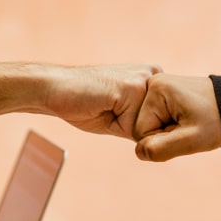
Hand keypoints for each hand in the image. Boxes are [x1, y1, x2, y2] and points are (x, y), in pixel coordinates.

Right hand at [0, 61, 158, 137]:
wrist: (55, 88)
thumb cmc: (85, 104)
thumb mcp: (122, 117)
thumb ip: (144, 126)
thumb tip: (165, 146)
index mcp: (153, 78)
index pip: (162, 121)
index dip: (137, 128)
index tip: (115, 110)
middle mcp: (154, 75)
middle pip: (160, 126)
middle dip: (134, 128)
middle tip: (109, 107)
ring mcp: (145, 80)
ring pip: (149, 129)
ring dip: (126, 127)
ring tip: (107, 105)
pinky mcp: (133, 88)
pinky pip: (137, 128)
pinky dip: (119, 127)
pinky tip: (105, 105)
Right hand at [132, 74, 220, 161]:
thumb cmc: (216, 121)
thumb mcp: (191, 140)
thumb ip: (161, 149)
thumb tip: (139, 152)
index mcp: (156, 90)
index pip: (140, 132)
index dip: (162, 140)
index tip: (185, 131)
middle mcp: (152, 84)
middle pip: (144, 127)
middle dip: (165, 135)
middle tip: (189, 127)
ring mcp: (158, 87)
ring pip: (151, 125)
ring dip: (170, 132)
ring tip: (190, 123)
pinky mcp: (164, 93)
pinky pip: (158, 119)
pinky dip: (173, 125)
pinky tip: (188, 119)